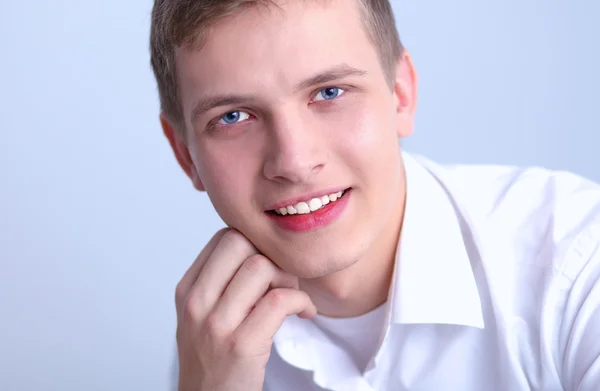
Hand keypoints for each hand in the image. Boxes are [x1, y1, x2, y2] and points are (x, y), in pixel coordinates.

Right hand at [175, 229, 316, 390]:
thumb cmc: (213, 362)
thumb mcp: (202, 316)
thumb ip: (222, 283)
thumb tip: (263, 249)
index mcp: (187, 290)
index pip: (224, 237)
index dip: (255, 244)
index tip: (270, 266)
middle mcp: (196, 303)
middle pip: (240, 242)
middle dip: (271, 255)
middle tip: (283, 279)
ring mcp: (216, 324)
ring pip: (260, 266)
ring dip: (288, 278)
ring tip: (292, 298)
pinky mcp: (241, 345)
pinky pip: (279, 300)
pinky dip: (301, 300)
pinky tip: (304, 313)